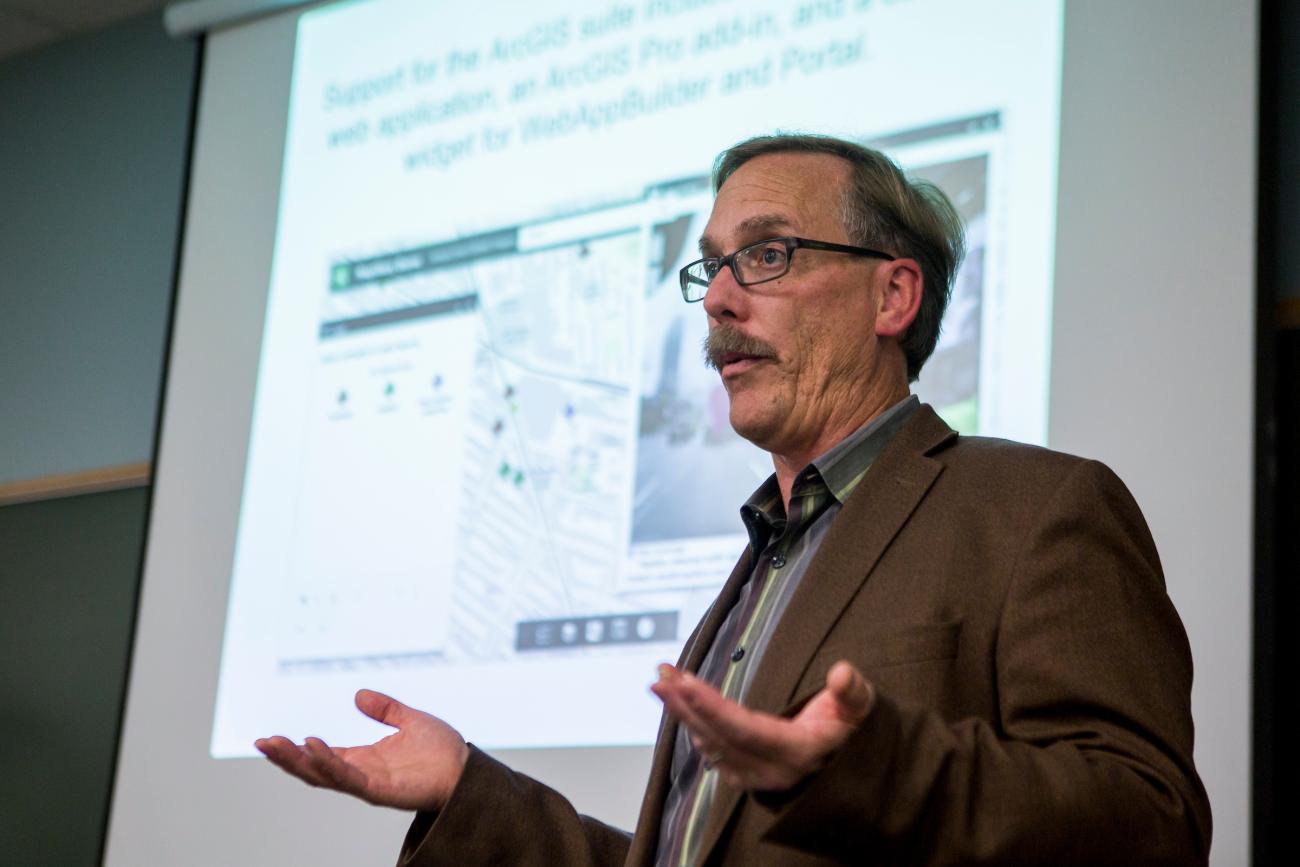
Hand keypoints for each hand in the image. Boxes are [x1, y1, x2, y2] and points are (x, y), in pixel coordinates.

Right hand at [254, 689, 468, 811]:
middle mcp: (361, 773)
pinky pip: (348, 777)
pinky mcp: (380, 790)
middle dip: (286, 758)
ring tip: (276, 745)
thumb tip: (357, 695)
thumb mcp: (409, 720)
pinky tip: (313, 746)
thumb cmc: (443, 751)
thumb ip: (385, 709)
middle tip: (261, 742)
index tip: (272, 739)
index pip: (322, 756)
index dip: (297, 749)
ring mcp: (369, 784)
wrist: (466, 767)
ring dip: (298, 761)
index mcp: (365, 759)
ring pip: (324, 775)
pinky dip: (328, 762)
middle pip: (314, 768)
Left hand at [650, 660, 873, 791]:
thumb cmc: (852, 727)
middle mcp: (770, 770)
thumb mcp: (861, 708)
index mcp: (796, 752)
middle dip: (687, 706)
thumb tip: (841, 673)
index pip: (746, 731)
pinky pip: (712, 752)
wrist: (850, 762)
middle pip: (719, 738)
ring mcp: (755, 775)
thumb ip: (853, 692)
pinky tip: (679, 705)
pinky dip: (693, 726)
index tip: (685, 683)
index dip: (713, 709)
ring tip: (662, 681)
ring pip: (710, 745)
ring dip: (683, 713)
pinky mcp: (745, 773)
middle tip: (661, 676)